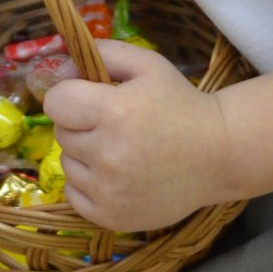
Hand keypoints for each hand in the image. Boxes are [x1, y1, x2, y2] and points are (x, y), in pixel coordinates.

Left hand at [42, 40, 232, 230]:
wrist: (217, 155)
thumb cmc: (179, 103)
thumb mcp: (146, 64)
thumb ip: (102, 54)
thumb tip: (62, 64)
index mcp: (113, 112)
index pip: (55, 102)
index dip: (68, 95)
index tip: (87, 96)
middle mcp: (107, 154)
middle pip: (61, 132)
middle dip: (79, 123)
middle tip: (110, 123)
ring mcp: (108, 190)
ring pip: (67, 163)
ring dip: (83, 154)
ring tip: (118, 149)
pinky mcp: (111, 217)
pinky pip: (73, 194)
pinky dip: (86, 183)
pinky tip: (114, 174)